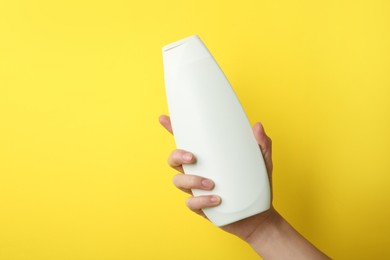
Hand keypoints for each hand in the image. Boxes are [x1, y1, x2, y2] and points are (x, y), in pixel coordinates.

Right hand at [159, 114, 275, 241]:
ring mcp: (196, 189)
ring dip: (192, 181)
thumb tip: (258, 126)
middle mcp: (197, 171)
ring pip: (178, 181)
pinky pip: (191, 203)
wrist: (258, 215)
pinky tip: (216, 199)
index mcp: (207, 157)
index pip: (186, 141)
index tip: (164, 118)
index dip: (172, 129)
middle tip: (193, 158)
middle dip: (177, 156)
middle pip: (173, 159)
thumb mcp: (262, 162)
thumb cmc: (255, 185)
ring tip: (212, 184)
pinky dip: (201, 200)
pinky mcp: (201, 206)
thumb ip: (262, 143)